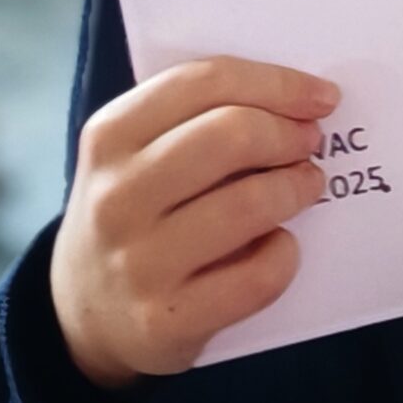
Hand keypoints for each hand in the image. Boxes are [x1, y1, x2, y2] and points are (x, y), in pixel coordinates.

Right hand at [49, 56, 338, 389]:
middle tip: (310, 143)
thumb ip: (196, 118)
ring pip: (250, 204)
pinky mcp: (166, 320)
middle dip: (289, 133)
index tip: (321, 95)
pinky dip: (285, 254)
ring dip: (297, 188)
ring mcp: (139, 262)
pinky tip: (280, 245)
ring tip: (306, 186)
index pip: (204, 82)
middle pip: (231, 136)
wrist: (81, 316)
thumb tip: (297, 102)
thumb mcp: (134, 153)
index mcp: (109, 137)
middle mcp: (117, 196)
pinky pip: (257, 277)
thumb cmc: (133, 214)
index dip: (276, 83)